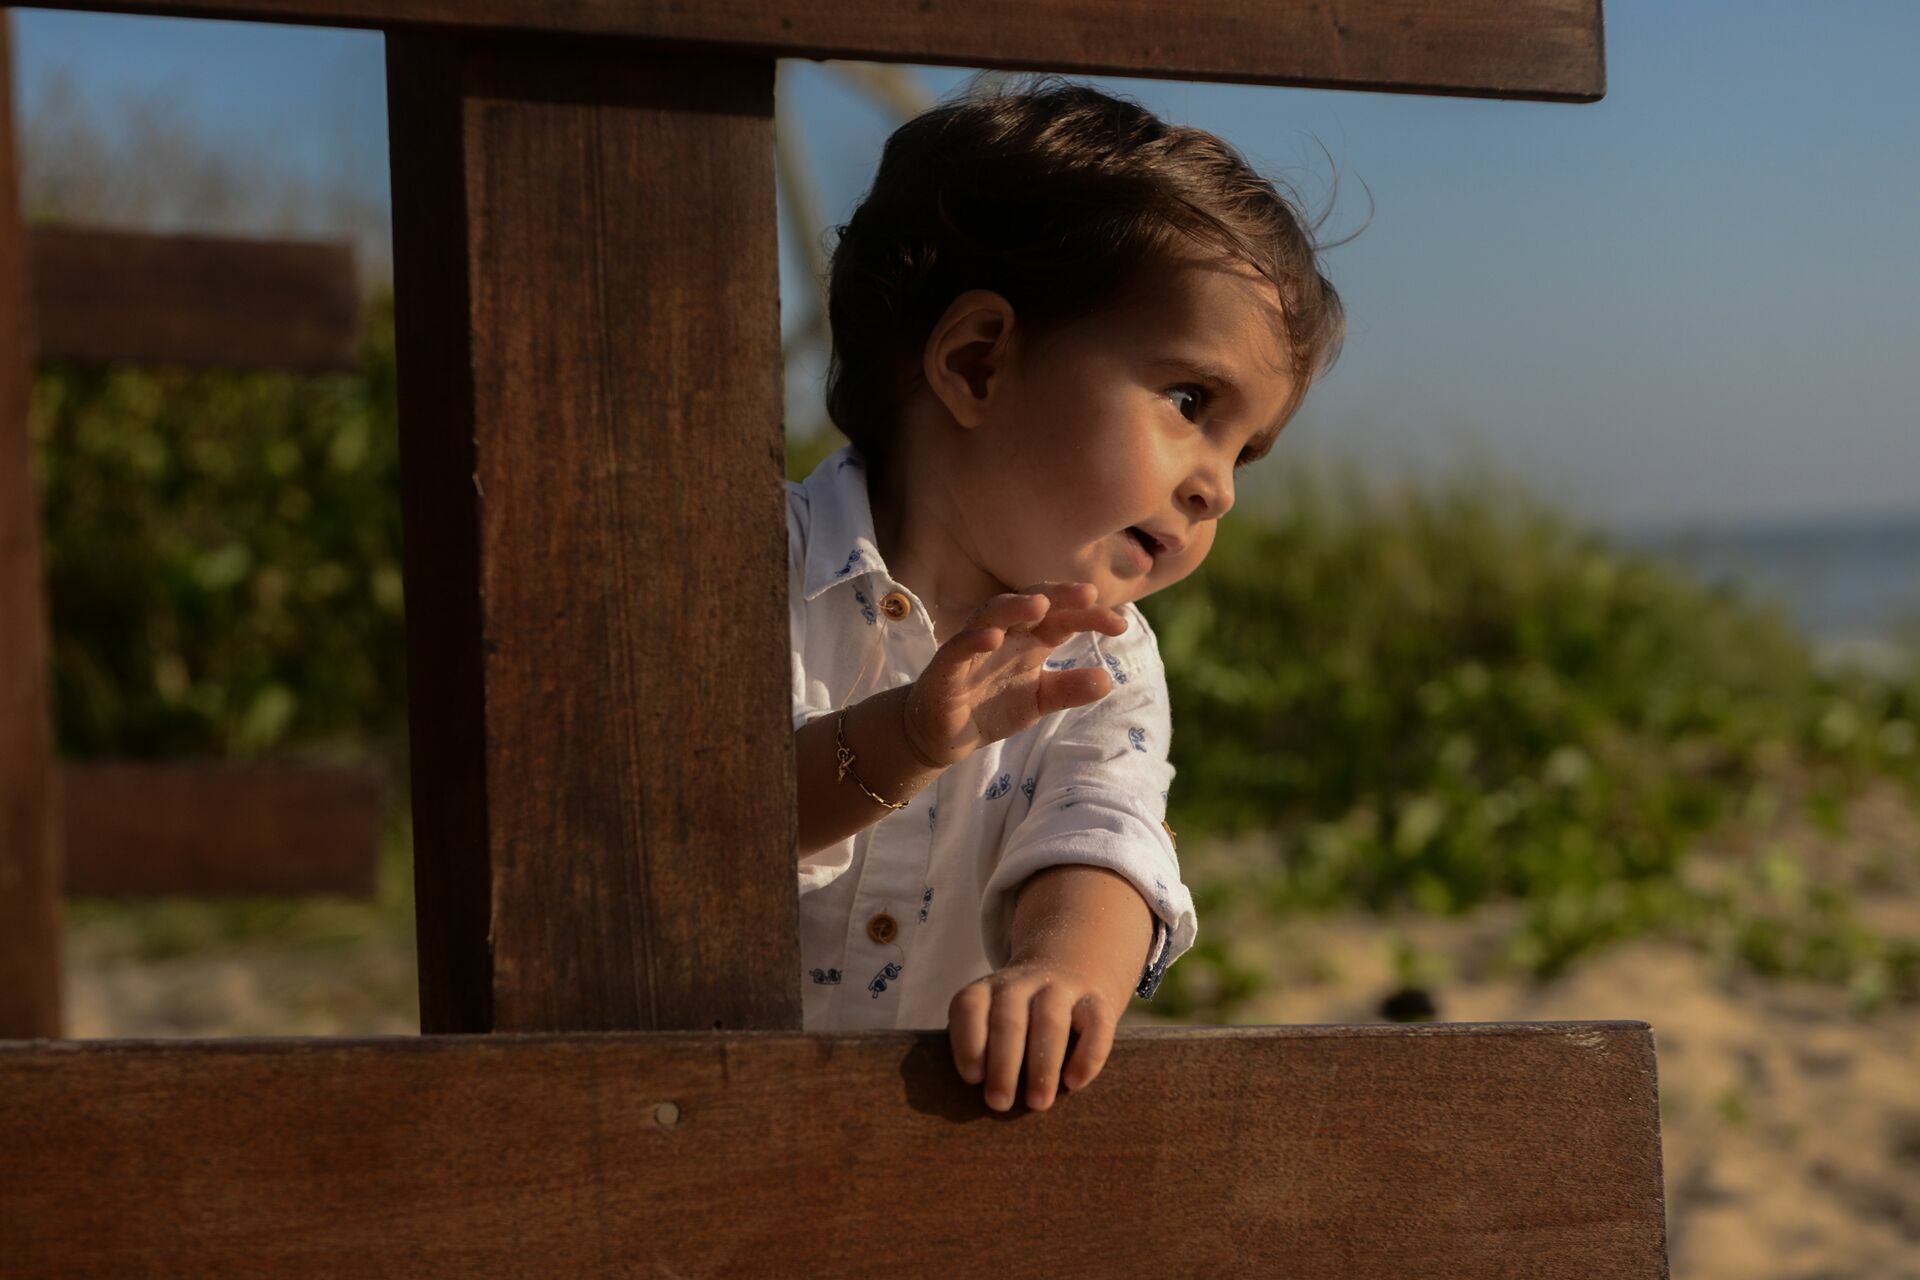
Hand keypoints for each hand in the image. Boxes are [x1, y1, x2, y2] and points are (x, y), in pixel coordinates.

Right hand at [902, 582, 1127, 767]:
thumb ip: (1069, 690)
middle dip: (1057, 595)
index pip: (1062, 619)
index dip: (1089, 617)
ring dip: (1014, 607)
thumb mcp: (1038, 700)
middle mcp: (1004, 635)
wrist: (942, 734)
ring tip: (1039, 604)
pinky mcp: (946, 667)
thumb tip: (1108, 680)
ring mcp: (973, 647)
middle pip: (1030, 604)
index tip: (1120, 625)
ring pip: (991, 615)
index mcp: (1029, 640)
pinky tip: (992, 638)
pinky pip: (958, 648)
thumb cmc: (991, 706)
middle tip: (1087, 593)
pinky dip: (973, 640)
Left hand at [948, 960, 1120, 1111]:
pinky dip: (1087, 1055)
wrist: (1069, 971)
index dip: (968, 1042)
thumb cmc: (1019, 1020)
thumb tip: (976, 1104)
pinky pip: (1096, 1024)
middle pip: (1008, 1021)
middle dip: (1003, 1065)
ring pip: (1051, 1021)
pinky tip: (1074, 1083)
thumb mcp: (992, 1021)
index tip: (972, 1078)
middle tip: (1000, 1104)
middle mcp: (1022, 984)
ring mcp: (1061, 988)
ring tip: (1038, 1103)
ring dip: (1042, 1065)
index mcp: (987, 990)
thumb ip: (982, 1053)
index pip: (970, 1007)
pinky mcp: (1097, 1000)